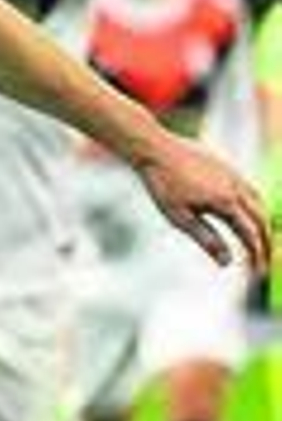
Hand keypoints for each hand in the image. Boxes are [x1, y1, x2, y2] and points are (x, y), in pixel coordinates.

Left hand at [137, 131, 272, 271]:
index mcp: (226, 202)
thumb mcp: (179, 216)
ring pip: (259, 202)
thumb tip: (227, 262)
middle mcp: (236, 187)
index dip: (256, 255)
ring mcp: (233, 174)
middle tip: (263, 262)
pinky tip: (246, 212)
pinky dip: (256, 205)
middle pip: (261, 219)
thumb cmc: (162, 183)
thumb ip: (206, 239)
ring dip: (263, 223)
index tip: (256, 273)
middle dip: (265, 243)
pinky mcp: (227, 166)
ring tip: (260, 241)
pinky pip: (250, 189)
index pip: (250, 234)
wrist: (154, 147)